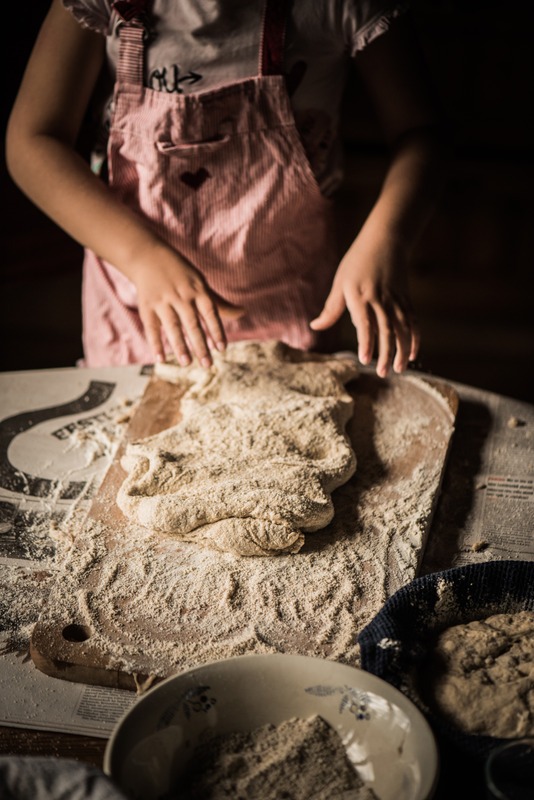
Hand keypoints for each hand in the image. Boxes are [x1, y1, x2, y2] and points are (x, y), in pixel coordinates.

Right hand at [131, 243, 243, 366]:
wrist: (147, 257)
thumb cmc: (181, 275)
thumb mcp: (201, 284)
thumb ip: (219, 303)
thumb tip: (244, 313)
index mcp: (198, 290)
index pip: (210, 313)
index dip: (217, 331)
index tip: (222, 349)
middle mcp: (181, 296)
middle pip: (192, 323)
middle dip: (200, 345)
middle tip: (207, 365)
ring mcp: (163, 301)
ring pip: (173, 326)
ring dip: (180, 346)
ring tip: (186, 363)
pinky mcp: (146, 306)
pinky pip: (152, 328)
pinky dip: (156, 344)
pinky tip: (161, 360)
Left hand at [310, 233, 419, 376]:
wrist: (386, 240)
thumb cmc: (357, 262)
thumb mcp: (340, 283)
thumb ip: (331, 308)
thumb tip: (315, 327)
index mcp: (360, 297)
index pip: (365, 324)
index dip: (366, 343)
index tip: (364, 360)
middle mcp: (380, 300)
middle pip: (386, 331)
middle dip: (385, 353)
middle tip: (382, 373)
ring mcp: (396, 300)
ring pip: (403, 329)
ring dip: (402, 350)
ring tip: (399, 369)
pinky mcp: (406, 300)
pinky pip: (413, 322)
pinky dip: (415, 339)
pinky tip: (412, 354)